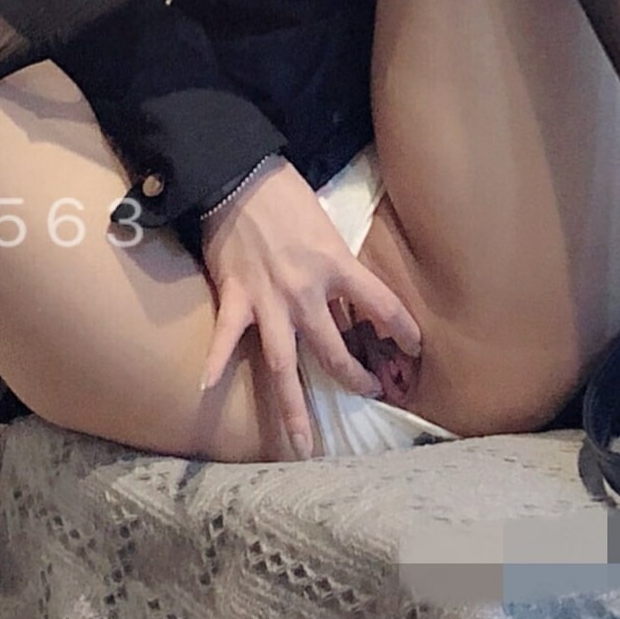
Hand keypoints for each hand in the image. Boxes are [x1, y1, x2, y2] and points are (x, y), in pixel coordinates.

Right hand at [198, 157, 421, 459]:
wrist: (237, 174)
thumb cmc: (285, 194)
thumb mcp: (326, 227)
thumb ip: (337, 265)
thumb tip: (347, 296)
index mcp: (336, 266)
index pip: (383, 306)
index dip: (403, 330)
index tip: (414, 348)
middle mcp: (305, 291)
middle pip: (334, 351)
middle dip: (354, 379)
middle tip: (369, 393)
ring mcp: (268, 299)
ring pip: (284, 364)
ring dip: (294, 406)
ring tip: (302, 444)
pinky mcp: (235, 296)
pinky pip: (225, 338)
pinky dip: (215, 362)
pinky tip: (206, 388)